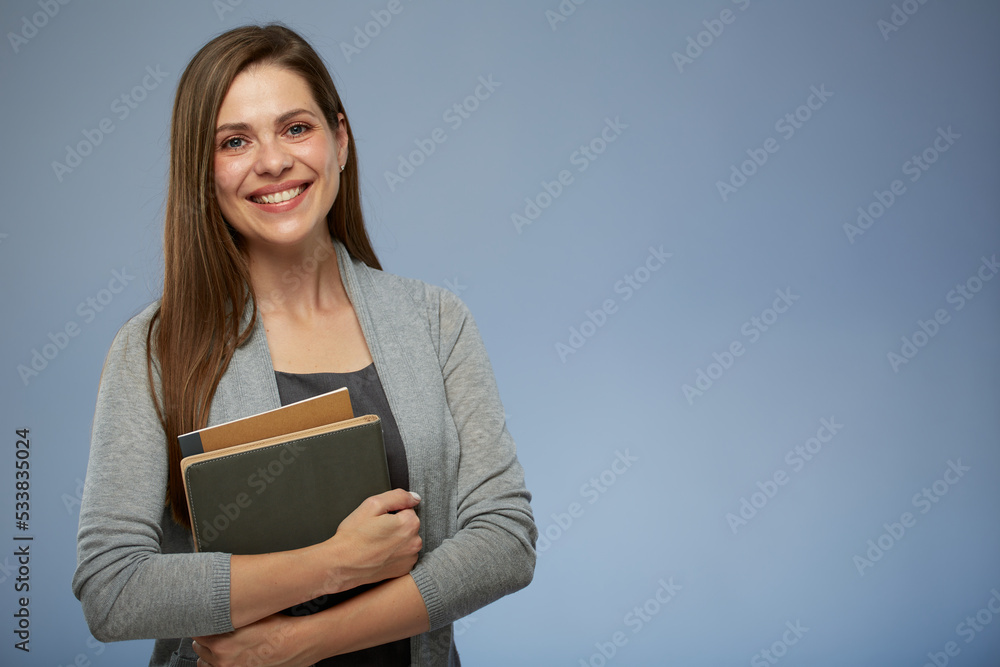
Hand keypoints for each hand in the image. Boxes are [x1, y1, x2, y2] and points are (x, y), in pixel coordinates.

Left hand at [192, 614, 315, 666]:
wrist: (297, 644)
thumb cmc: (278, 628)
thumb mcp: (251, 615)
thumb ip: (229, 614)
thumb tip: (216, 606)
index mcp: (222, 644)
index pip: (196, 632)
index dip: (201, 621)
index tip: (205, 616)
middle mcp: (223, 661)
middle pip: (198, 647)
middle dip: (204, 636)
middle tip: (213, 626)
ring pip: (203, 662)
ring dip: (207, 652)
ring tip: (218, 642)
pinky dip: (217, 662)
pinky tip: (227, 653)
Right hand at [324, 488, 421, 592]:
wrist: (342, 565)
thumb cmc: (354, 537)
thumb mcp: (372, 505)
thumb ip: (398, 496)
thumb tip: (414, 497)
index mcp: (409, 524)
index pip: (407, 509)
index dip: (391, 512)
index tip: (378, 520)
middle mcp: (414, 542)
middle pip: (408, 525)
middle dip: (395, 525)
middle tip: (375, 531)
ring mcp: (410, 558)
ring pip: (406, 540)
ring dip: (395, 539)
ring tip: (376, 543)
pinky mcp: (404, 569)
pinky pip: (403, 554)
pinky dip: (394, 553)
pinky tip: (380, 554)